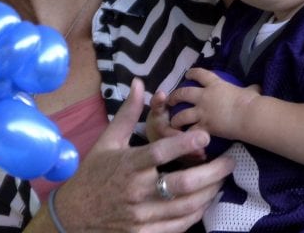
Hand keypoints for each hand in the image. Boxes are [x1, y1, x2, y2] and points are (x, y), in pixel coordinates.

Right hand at [49, 78, 234, 232]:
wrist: (74, 214)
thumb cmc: (93, 173)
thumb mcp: (108, 141)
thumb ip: (128, 114)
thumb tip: (140, 83)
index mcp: (127, 165)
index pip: (159, 152)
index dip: (183, 143)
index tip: (205, 134)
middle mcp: (136, 191)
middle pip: (182, 184)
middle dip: (212, 172)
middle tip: (229, 161)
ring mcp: (141, 216)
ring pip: (186, 206)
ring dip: (209, 192)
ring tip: (221, 180)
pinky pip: (178, 226)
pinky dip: (196, 214)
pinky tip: (204, 201)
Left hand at [168, 68, 258, 139]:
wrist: (249, 116)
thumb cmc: (251, 102)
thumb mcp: (251, 91)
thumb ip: (250, 89)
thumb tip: (258, 88)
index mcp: (216, 85)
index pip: (200, 74)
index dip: (192, 73)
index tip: (188, 74)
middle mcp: (205, 97)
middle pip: (184, 93)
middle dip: (175, 95)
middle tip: (171, 99)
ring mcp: (203, 112)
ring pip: (182, 114)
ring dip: (176, 119)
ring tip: (173, 122)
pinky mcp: (204, 126)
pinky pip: (191, 131)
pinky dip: (186, 135)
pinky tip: (183, 138)